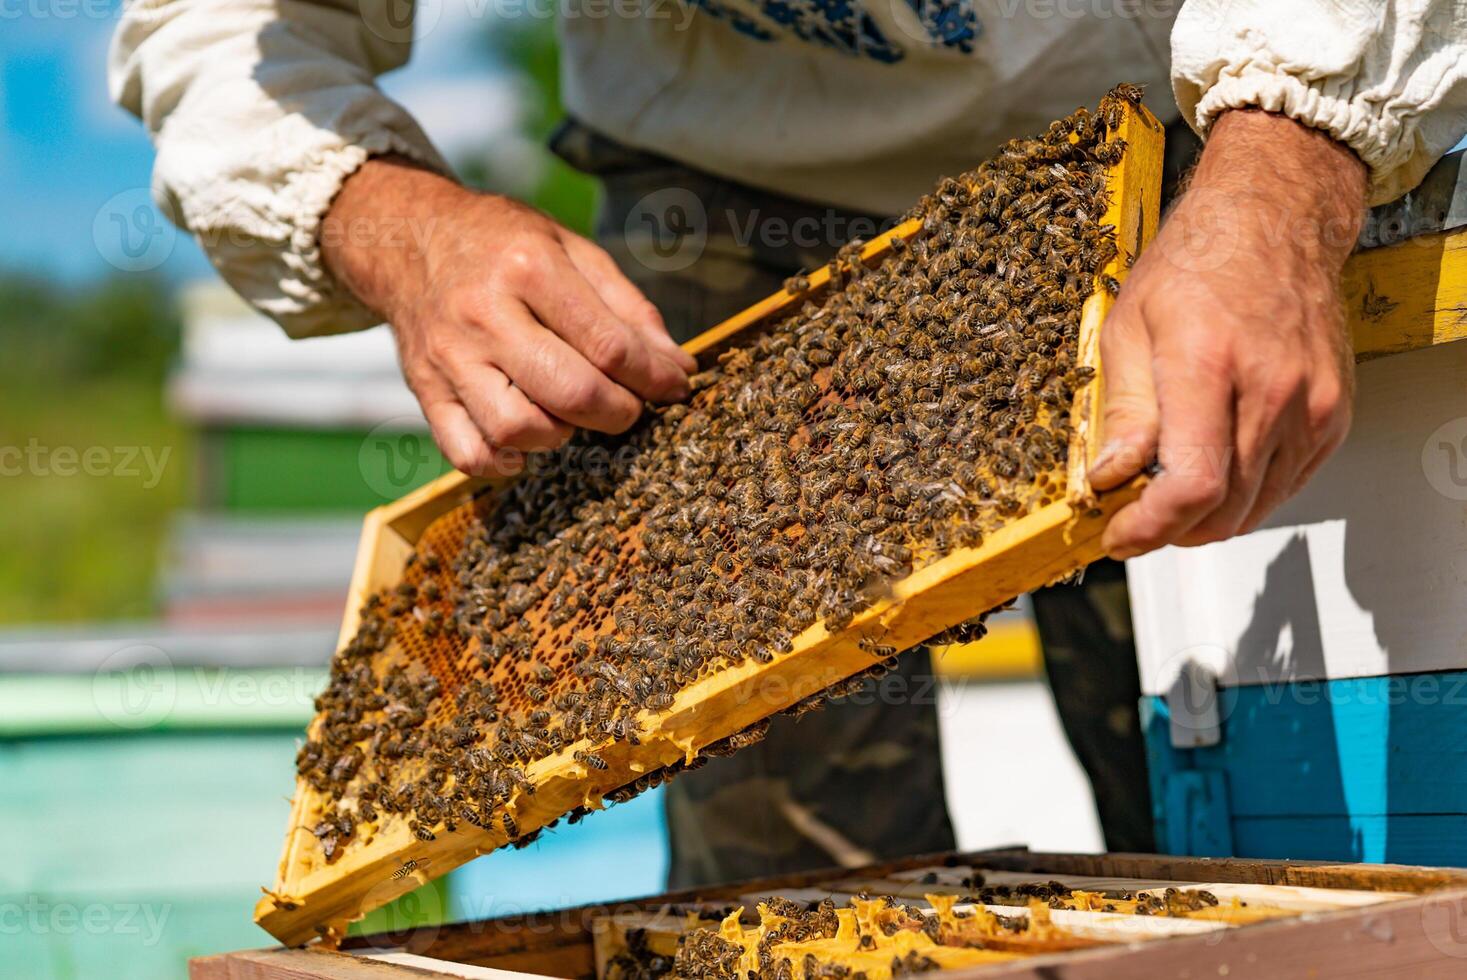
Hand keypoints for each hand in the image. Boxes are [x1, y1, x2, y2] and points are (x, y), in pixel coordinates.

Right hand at [321, 156, 695, 475]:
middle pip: (569, 392)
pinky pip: (466, 452)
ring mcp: (449, 358)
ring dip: (560, 435)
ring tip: (569, 413)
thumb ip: (629, 308)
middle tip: (627, 405)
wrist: (410, 239)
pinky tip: (526, 441)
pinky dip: (503, 463)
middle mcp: (483, 314)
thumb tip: (677, 368)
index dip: (653, 377)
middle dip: (617, 412)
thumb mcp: (573, 249)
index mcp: (528, 268)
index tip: (674, 388)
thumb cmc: (503, 245)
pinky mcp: (426, 391)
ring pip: (517, 429)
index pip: (608, 345)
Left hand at [1088, 109, 1366, 558]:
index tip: (1120, 535)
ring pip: (1256, 506)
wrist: (1274, 223)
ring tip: (1169, 494)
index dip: (1152, 526)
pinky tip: (1216, 472)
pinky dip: (1247, 496)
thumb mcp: (1128, 328)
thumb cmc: (1197, 264)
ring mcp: (1311, 405)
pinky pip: (1287, 485)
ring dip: (1207, 519)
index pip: (1193, 483)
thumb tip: (1109, 476)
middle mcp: (1271, 390)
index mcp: (1210, 365)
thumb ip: (1123, 411)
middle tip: (1135, 517)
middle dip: (1171, 529)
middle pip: (1224, 507)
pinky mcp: (1332, 415)